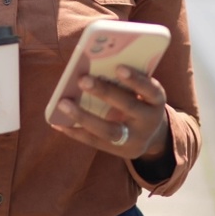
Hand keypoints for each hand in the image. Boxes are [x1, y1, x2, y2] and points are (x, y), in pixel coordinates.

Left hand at [50, 65, 169, 160]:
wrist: (150, 134)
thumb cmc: (139, 100)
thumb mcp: (140, 91)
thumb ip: (125, 81)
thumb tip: (91, 64)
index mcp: (157, 101)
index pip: (151, 90)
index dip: (136, 80)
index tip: (119, 67)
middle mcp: (149, 121)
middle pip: (129, 107)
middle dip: (105, 92)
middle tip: (82, 79)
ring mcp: (134, 139)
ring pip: (109, 130)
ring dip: (84, 116)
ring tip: (63, 103)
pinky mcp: (119, 151)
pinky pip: (94, 142)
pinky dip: (75, 131)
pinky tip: (58, 122)